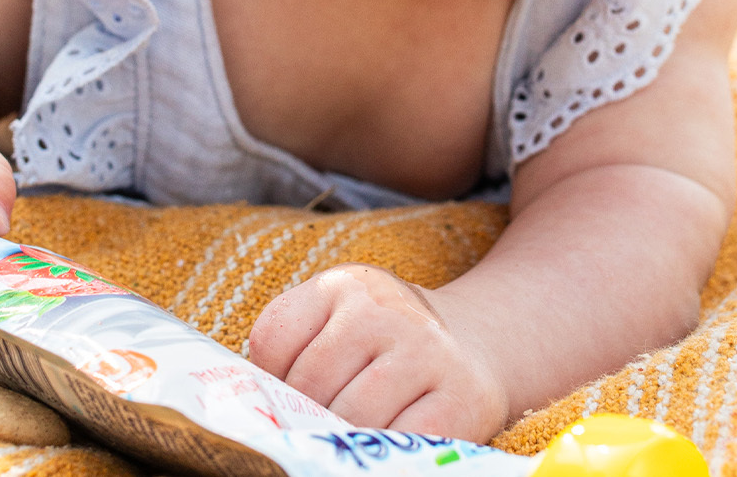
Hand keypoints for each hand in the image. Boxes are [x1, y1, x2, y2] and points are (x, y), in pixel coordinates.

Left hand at [247, 264, 507, 440]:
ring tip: (350, 434)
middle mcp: (385, 308)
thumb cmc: (385, 348)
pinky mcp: (461, 396)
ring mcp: (426, 350)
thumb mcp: (339, 326)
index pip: (274, 339)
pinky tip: (385, 443)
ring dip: (343, 436)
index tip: (291, 394)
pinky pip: (401, 439)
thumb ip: (297, 354)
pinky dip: (383, 451)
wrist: (475, 348)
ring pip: (353, 415)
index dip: (271, 381)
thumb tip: (260, 413)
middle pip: (310, 383)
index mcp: (343, 285)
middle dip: (307, 415)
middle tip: (319, 424)